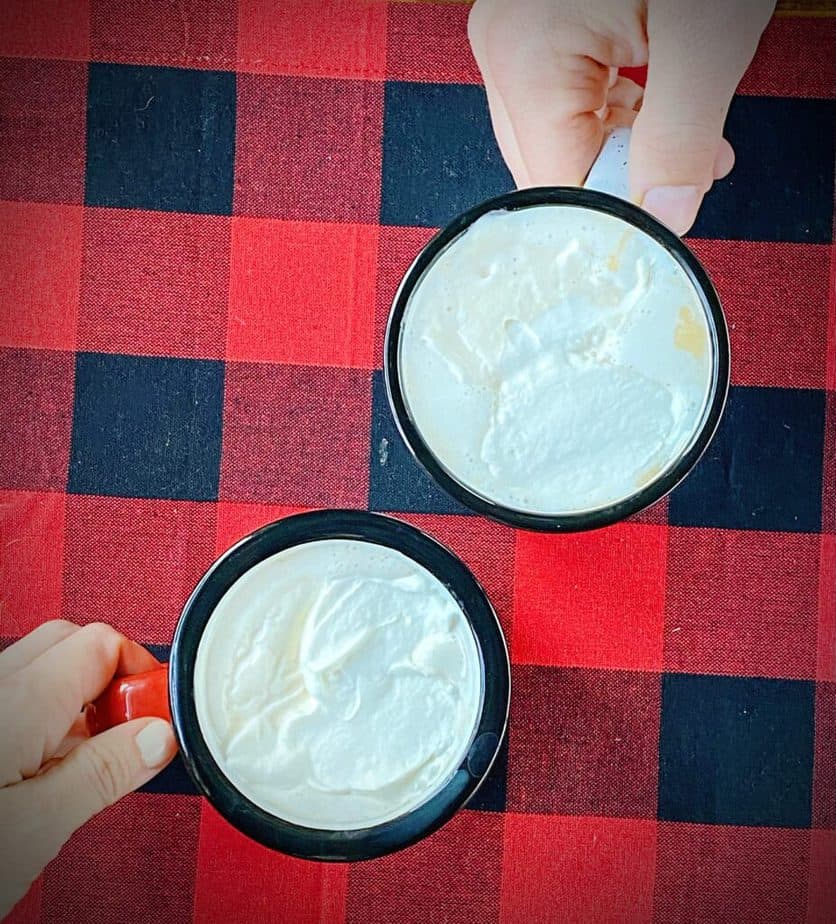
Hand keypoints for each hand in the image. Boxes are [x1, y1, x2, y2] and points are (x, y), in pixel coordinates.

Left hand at [0, 621, 176, 917]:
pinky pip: (16, 697)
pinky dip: (48, 719)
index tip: (158, 717)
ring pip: (42, 668)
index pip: (100, 642)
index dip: (140, 673)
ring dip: (80, 698)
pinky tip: (48, 771)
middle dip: (111, 676)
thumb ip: (106, 773)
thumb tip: (157, 738)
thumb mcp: (37, 828)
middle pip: (70, 643)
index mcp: (16, 703)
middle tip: (131, 730)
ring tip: (91, 758)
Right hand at [468, 0, 774, 233]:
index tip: (666, 221)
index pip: (555, 185)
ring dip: (625, 154)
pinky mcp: (536, 36)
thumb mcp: (706, 32)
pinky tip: (659, 113)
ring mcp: (514, 41)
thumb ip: (683, 133)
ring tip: (692, 140)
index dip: (612, 214)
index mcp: (525, 53)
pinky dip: (615, 122)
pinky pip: (565, 107)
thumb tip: (665, 214)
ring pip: (559, 142)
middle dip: (622, 182)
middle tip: (691, 172)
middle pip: (550, 167)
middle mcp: (503, 50)